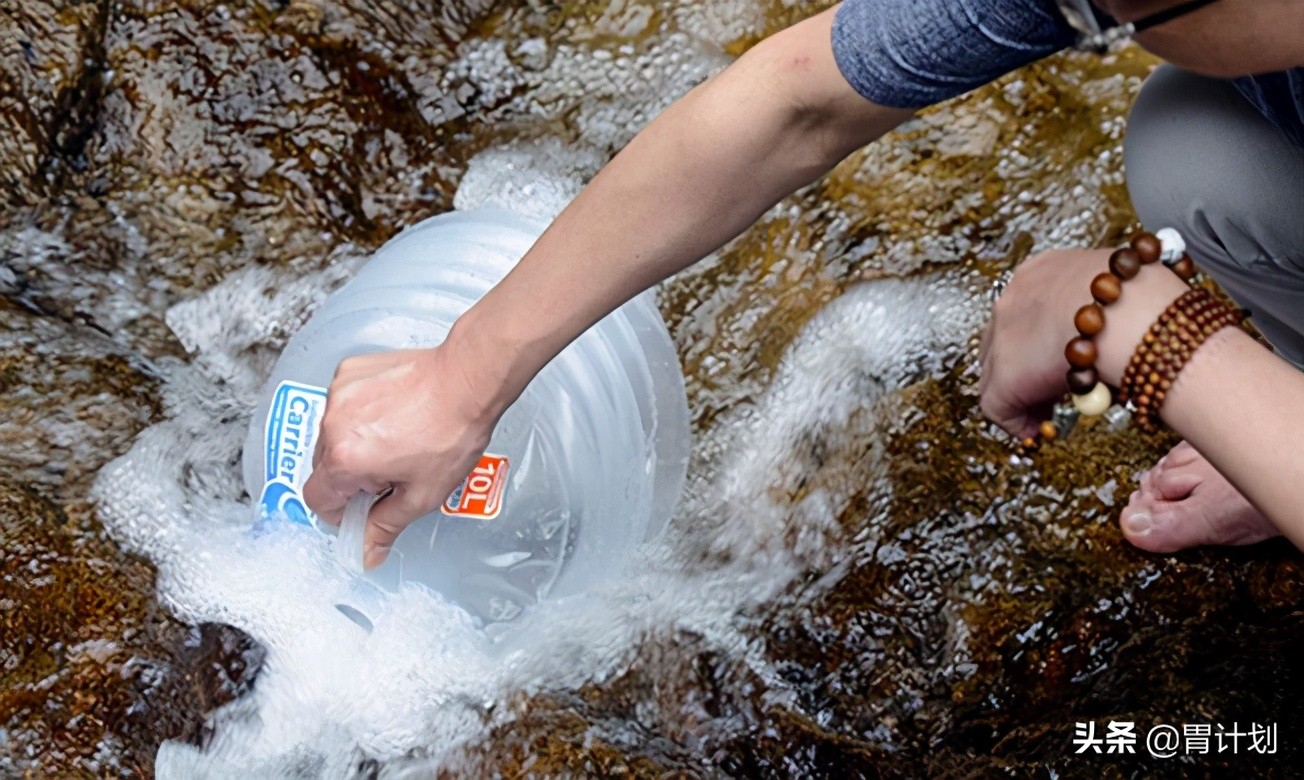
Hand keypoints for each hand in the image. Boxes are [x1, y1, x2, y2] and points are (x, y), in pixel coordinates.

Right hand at [302, 344, 500, 568]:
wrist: (467, 380)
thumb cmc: (451, 432)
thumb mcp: (422, 495)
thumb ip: (386, 526)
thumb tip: (367, 552)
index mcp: (345, 459)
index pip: (317, 500)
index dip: (341, 511)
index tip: (363, 507)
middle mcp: (333, 424)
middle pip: (324, 467)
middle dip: (351, 477)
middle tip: (389, 474)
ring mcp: (339, 393)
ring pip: (332, 434)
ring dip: (353, 444)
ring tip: (395, 440)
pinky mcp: (350, 371)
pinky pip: (342, 404)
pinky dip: (360, 414)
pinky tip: (392, 414)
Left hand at [979, 248, 1185, 437]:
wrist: (1133, 315)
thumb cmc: (1147, 298)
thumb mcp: (1124, 286)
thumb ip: (1110, 302)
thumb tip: (1126, 319)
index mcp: (1043, 271)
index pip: (1028, 308)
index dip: (1042, 338)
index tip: (1061, 357)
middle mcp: (1014, 297)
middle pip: (1007, 340)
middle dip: (1027, 366)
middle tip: (1053, 390)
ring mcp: (1003, 336)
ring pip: (997, 372)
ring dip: (1023, 395)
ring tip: (1050, 413)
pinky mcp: (1005, 375)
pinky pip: (998, 405)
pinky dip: (1017, 422)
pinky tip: (1039, 430)